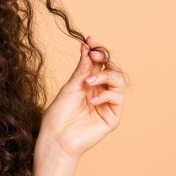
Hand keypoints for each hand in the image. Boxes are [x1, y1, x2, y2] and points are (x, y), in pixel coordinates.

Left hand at [38, 37, 124, 159]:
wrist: (56, 137)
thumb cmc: (58, 114)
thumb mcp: (70, 87)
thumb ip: (82, 70)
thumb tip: (86, 48)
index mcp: (88, 82)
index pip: (98, 62)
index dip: (96, 50)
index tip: (89, 39)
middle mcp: (100, 90)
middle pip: (112, 68)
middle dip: (105, 58)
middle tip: (94, 53)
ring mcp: (107, 103)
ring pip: (118, 80)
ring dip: (105, 75)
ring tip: (89, 81)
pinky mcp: (112, 116)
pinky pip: (117, 98)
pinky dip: (106, 95)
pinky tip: (92, 99)